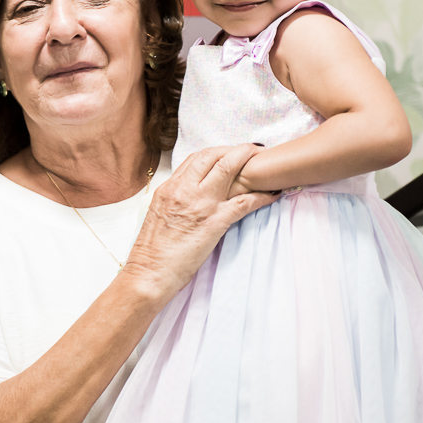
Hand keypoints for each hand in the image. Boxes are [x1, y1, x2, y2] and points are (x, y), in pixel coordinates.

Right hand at [123, 144, 278, 298]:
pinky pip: (244, 202)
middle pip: (213, 155)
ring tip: (265, 164)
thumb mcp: (157, 214)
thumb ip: (174, 199)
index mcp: (169, 188)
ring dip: (250, 161)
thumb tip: (189, 195)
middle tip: (251, 152)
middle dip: (236, 149)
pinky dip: (261, 195)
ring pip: (229, 168)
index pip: (196, 158)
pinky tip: (272, 193)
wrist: (149, 272)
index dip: (217, 152)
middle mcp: (184, 190)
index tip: (229, 155)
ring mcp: (200, 204)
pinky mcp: (215, 222)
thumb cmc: (152, 251)